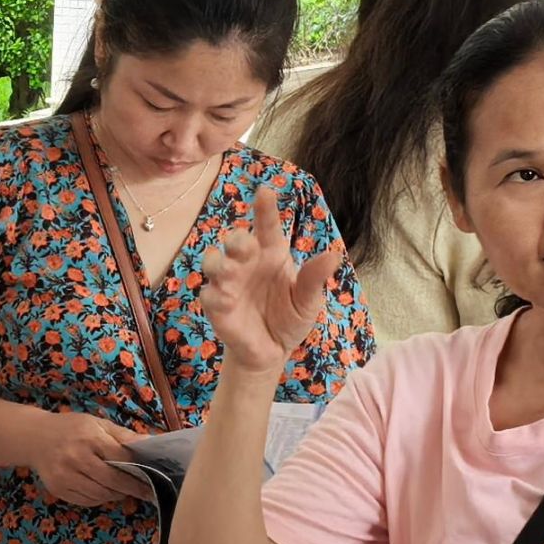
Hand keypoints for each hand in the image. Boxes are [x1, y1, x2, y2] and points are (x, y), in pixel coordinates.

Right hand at [29, 411, 144, 505]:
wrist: (35, 437)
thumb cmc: (72, 428)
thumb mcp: (98, 424)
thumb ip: (123, 436)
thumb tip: (150, 443)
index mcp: (89, 438)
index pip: (121, 458)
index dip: (139, 470)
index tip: (154, 477)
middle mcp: (75, 458)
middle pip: (112, 481)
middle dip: (132, 488)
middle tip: (146, 492)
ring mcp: (64, 476)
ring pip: (100, 494)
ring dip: (117, 495)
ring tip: (125, 490)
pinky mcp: (57, 489)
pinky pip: (86, 501)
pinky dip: (100, 499)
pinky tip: (105, 492)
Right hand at [198, 190, 343, 378]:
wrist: (272, 352)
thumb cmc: (290, 318)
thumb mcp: (309, 301)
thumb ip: (315, 278)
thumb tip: (335, 255)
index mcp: (271, 254)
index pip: (267, 226)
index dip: (265, 208)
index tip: (265, 191)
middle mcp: (247, 262)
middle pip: (235, 240)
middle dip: (236, 240)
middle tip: (246, 246)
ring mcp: (228, 282)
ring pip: (213, 260)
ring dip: (219, 263)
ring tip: (230, 271)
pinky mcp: (216, 304)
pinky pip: (209, 294)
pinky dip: (215, 294)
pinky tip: (226, 299)